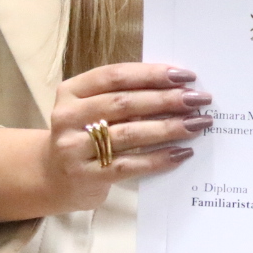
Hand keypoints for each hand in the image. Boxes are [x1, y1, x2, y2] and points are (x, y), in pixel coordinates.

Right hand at [45, 63, 208, 211]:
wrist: (53, 178)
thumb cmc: (85, 135)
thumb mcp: (93, 108)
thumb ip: (124, 95)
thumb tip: (177, 87)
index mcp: (72, 91)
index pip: (116, 75)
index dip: (152, 73)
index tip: (185, 75)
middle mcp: (68, 117)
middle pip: (124, 103)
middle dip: (167, 99)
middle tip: (199, 99)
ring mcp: (73, 148)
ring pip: (129, 133)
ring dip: (169, 128)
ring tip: (197, 123)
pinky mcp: (86, 176)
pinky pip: (129, 165)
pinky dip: (158, 158)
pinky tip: (182, 152)